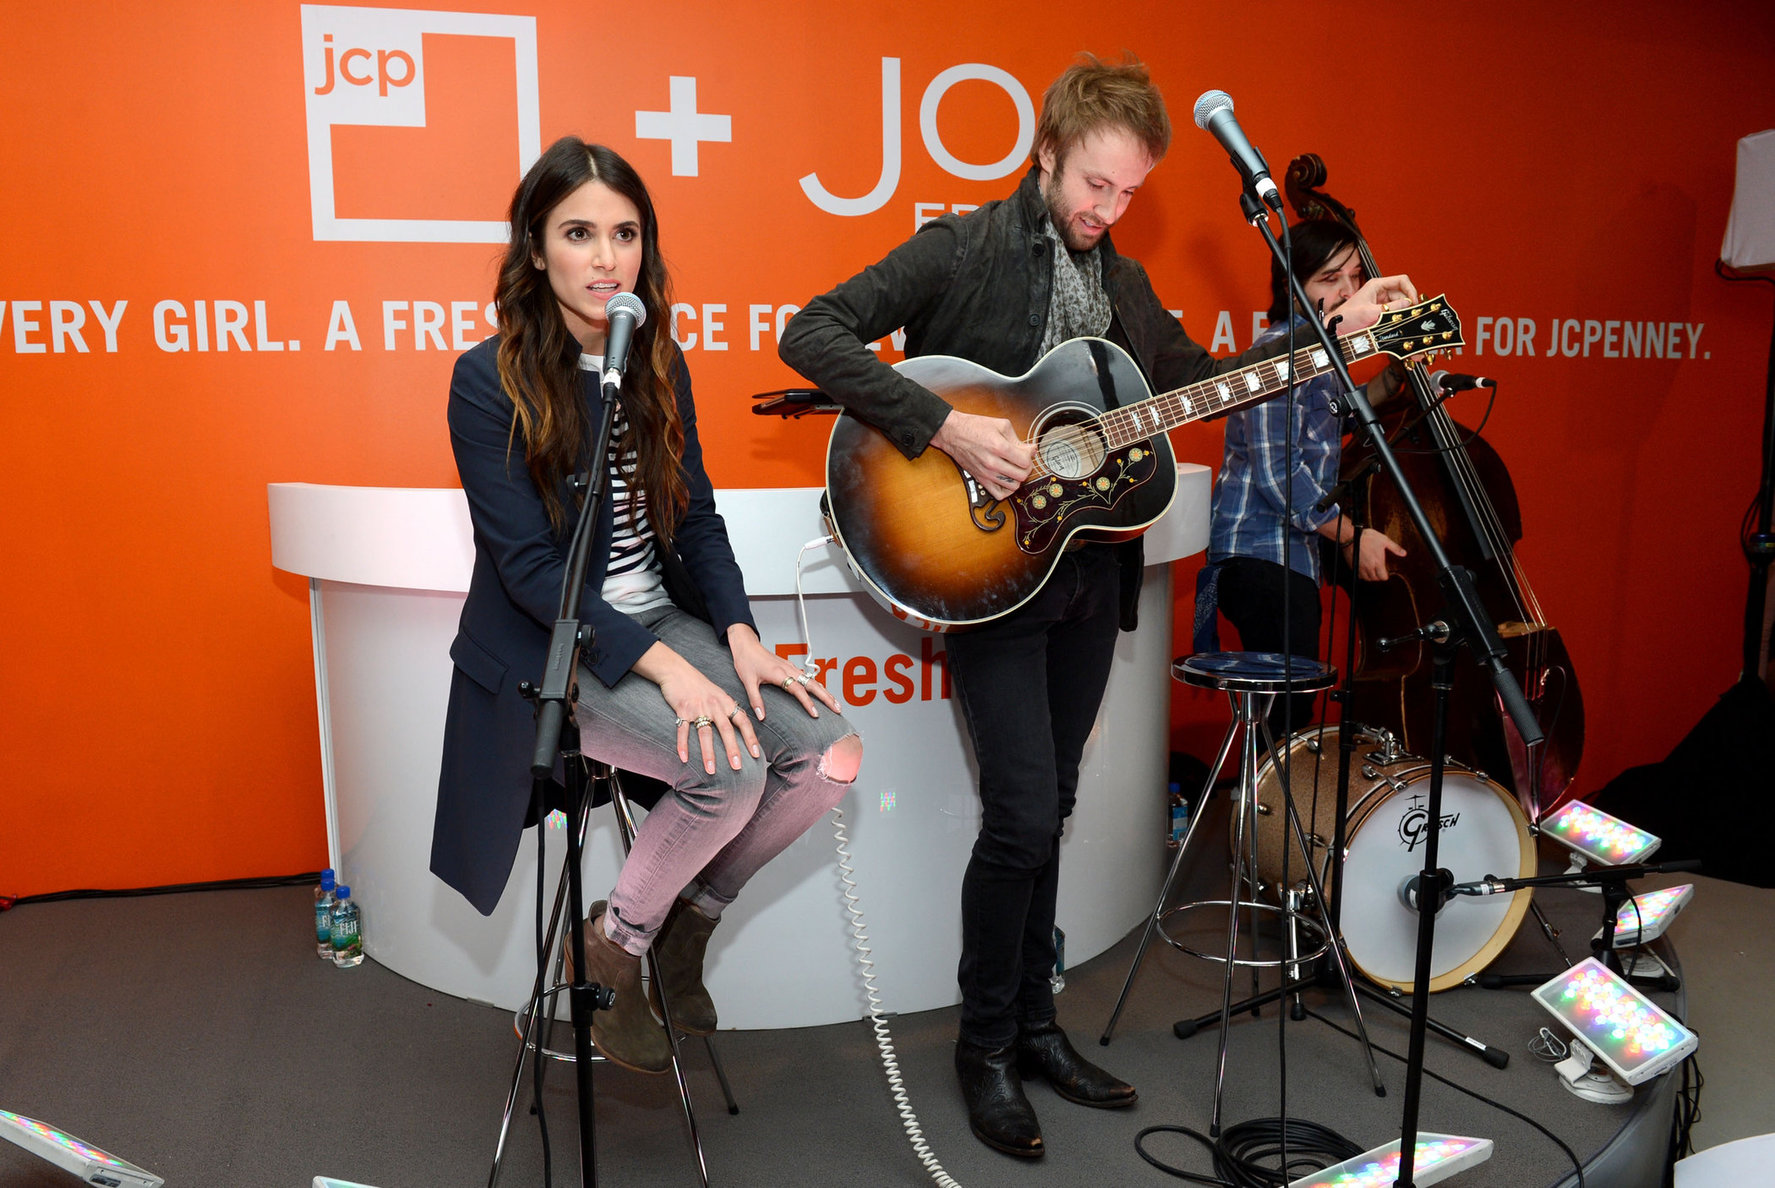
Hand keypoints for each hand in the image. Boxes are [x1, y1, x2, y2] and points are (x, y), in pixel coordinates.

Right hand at [635, 642, 760, 773]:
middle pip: (726, 730)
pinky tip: (684, 758)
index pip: (742, 721)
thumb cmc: (699, 685)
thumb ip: (727, 710)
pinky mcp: (682, 710)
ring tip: (711, 770)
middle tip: (737, 767)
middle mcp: (714, 705)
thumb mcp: (718, 694)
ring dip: (708, 753)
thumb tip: (739, 727)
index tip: (757, 754)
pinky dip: (683, 745)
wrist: (677, 670)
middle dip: (732, 750)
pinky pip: (683, 730)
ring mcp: (698, 708)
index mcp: (725, 702)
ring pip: (705, 733)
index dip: (751, 738)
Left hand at [727, 624, 839, 720]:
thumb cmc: (746, 661)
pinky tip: (822, 692)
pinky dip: (818, 686)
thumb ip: (755, 700)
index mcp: (779, 673)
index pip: (798, 690)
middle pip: (813, 684)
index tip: (816, 714)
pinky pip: (808, 678)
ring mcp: (791, 667)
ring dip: (825, 692)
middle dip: (827, 697)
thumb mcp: (748, 682)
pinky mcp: (790, 667)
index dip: (808, 703)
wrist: (746, 645)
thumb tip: (761, 716)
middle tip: (837, 709)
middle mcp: (788, 669)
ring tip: (835, 703)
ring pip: (813, 680)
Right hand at [930, 409, 1033, 499]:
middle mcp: (993, 463)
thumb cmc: (975, 427)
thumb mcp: (1001, 425)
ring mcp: (986, 473)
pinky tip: (1007, 480)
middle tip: (1023, 460)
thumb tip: (1031, 449)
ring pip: (1013, 486)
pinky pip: (999, 494)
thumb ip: (1018, 438)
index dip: (1030, 456)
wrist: (953, 434)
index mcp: (999, 447)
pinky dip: (1007, 490)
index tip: (1028, 451)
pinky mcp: (981, 479)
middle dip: (1026, 467)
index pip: (1025, 461)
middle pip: (1022, 475)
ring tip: (1015, 469)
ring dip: (1018, 478)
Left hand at [1334, 273, 1419, 331]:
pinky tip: (1395, 322)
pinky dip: (1396, 316)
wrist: (1337, 328)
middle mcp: (1380, 291)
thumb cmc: (1347, 316)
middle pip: (1402, 294)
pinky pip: (1393, 311)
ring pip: (1399, 304)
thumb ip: (1390, 308)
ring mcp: (1381, 301)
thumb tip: (1408, 303)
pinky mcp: (1380, 311)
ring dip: (1401, 311)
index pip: (1401, 281)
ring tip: (1399, 320)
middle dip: (1406, 303)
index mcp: (1377, 285)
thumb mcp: (1370, 312)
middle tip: (1409, 314)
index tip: (1414, 301)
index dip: (1410, 290)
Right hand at [1344, 528, 1407, 581]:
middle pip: (1375, 579)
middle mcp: (1369, 567)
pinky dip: (1362, 575)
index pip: (1383, 577)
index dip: (1385, 576)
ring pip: (1366, 579)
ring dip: (1370, 577)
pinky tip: (1364, 569)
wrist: (1351, 537)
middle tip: (1380, 571)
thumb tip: (1404, 553)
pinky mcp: (1353, 566)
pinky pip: (1359, 576)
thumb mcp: (1384, 540)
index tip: (1386, 573)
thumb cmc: (1367, 537)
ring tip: (1373, 571)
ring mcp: (1360, 568)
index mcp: (1377, 562)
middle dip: (1378, 576)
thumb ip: (1395, 548)